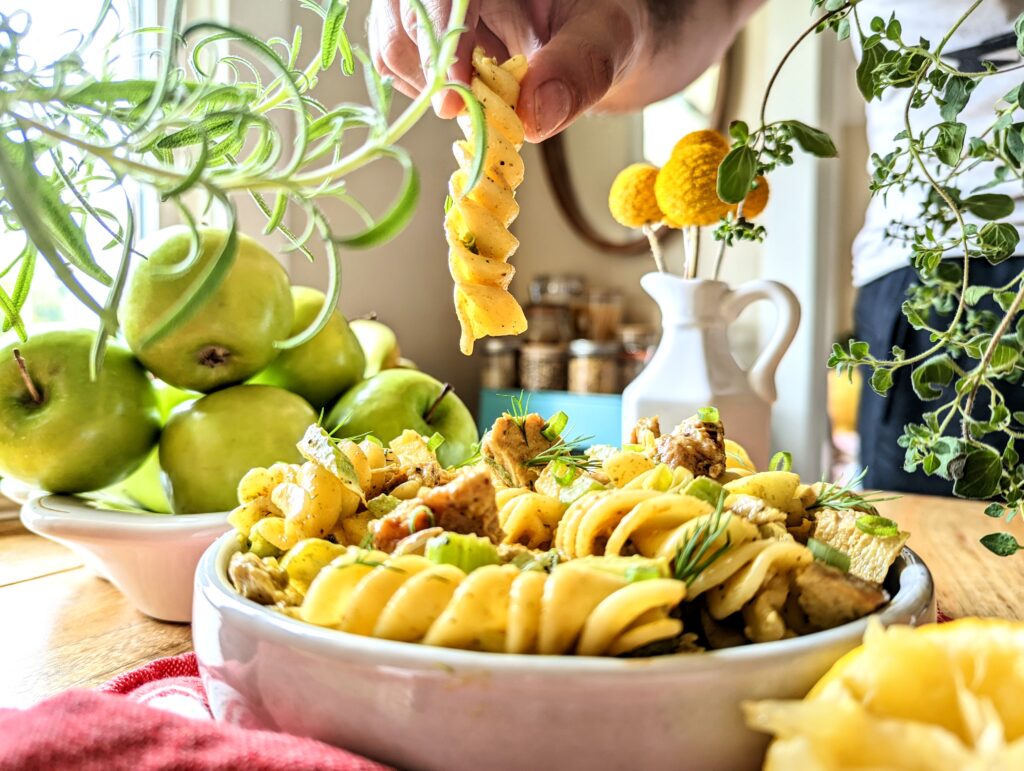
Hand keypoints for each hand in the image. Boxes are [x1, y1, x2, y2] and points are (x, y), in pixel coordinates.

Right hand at [368, 0, 653, 141]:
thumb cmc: (618, 23)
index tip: (457, 99)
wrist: (614, 33)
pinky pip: (400, 60)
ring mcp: (438, 4)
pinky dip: (430, 91)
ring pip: (394, 41)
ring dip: (432, 86)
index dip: (442, 38)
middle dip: (433, 69)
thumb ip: (579, 71)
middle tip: (471, 110)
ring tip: (487, 93)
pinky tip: (472, 93)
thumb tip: (534, 118)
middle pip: (402, 16)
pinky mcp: (428, 29)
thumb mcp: (614, 39)